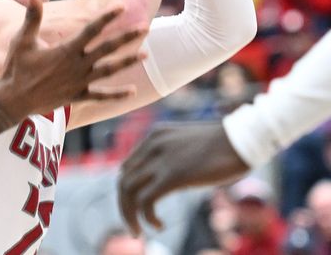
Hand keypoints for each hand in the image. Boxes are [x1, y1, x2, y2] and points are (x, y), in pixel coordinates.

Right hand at [0, 0, 145, 118]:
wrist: (13, 100)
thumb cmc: (16, 68)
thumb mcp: (22, 41)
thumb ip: (32, 18)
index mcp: (66, 50)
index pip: (91, 30)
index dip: (107, 17)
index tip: (122, 6)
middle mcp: (77, 65)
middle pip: (107, 48)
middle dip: (127, 37)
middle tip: (145, 26)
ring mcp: (79, 82)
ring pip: (109, 70)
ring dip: (127, 61)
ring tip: (146, 54)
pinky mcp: (77, 96)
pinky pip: (101, 95)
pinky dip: (117, 94)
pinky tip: (132, 91)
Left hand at [118, 121, 249, 234]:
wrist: (245, 138)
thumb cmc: (225, 144)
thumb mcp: (189, 146)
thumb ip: (174, 158)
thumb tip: (168, 181)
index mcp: (154, 136)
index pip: (128, 168)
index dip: (129, 192)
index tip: (137, 209)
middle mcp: (152, 145)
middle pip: (123, 181)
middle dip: (124, 207)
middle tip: (134, 228)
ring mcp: (161, 159)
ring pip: (127, 191)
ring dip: (129, 216)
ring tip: (139, 232)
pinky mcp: (173, 175)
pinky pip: (145, 201)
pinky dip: (147, 217)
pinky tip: (159, 225)